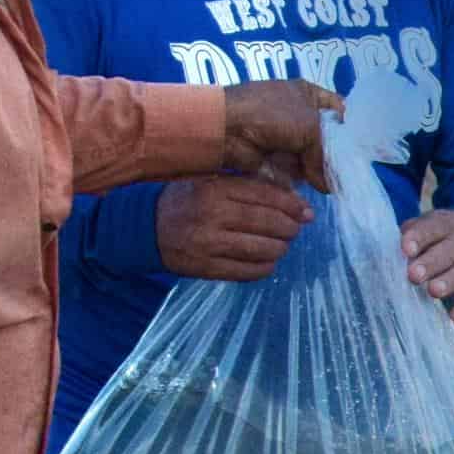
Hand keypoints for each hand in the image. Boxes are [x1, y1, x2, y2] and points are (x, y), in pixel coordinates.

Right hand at [157, 173, 314, 279]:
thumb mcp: (213, 182)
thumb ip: (251, 187)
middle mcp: (211, 215)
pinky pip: (248, 271)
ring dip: (280, 248)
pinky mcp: (205, 268)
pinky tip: (267, 260)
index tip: (305, 211)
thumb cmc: (189, 200)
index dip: (292, 205)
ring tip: (281, 244)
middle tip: (294, 229)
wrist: (147, 227)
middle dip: (289, 228)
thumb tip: (298, 203)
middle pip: (268, 223)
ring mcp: (207, 244)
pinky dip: (265, 267)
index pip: (266, 196)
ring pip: (262, 249)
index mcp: (215, 189)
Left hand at [214, 79, 341, 189]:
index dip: (350, 128)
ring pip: (312, 156)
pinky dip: (304, 179)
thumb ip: (323, 157)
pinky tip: (318, 189)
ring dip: (322, 170)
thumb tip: (327, 187)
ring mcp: (285, 136)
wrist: (228, 128)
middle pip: (327, 137)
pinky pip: (296, 169)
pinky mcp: (274, 157)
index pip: (339, 109)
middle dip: (337, 155)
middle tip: (352, 174)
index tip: (360, 150)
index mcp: (308, 94)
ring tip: (338, 185)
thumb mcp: (310, 127)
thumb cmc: (273, 115)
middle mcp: (299, 113)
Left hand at [401, 207, 453, 317]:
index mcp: (448, 225)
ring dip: (450, 281)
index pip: (433, 227)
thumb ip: (413, 233)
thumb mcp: (433, 225)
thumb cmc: (450, 236)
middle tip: (414, 275)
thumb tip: (395, 252)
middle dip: (431, 263)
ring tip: (433, 291)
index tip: (406, 249)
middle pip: (449, 250)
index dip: (419, 238)